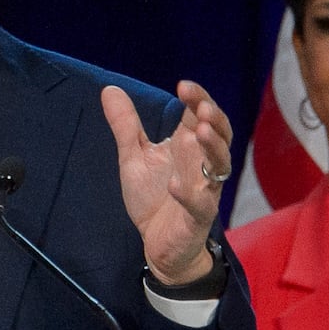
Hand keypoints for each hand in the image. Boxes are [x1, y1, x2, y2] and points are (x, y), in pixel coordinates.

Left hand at [101, 80, 232, 284]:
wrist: (157, 243)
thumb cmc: (154, 197)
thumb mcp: (134, 156)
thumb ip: (125, 125)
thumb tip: (109, 89)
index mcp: (188, 145)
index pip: (201, 114)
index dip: (198, 98)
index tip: (182, 86)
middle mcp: (202, 163)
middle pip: (219, 134)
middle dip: (213, 119)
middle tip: (201, 106)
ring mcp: (204, 189)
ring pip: (219, 165)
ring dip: (212, 147)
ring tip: (199, 131)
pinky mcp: (198, 216)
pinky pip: (200, 204)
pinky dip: (189, 194)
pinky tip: (176, 185)